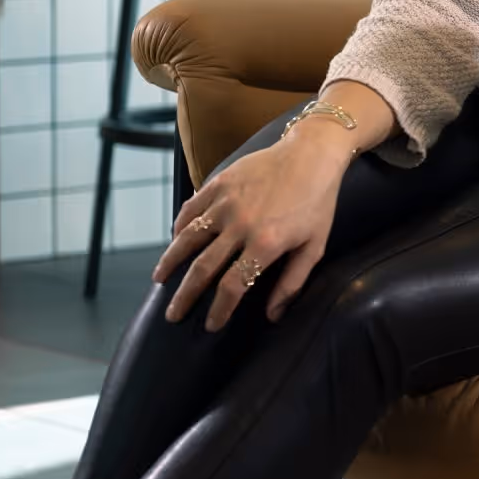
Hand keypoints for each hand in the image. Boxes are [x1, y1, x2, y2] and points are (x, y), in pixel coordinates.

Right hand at [154, 128, 348, 330]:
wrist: (312, 154)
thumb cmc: (318, 203)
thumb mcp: (314, 245)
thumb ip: (292, 282)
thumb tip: (273, 315)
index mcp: (266, 243)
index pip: (233, 286)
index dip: (219, 310)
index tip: (211, 325)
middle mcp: (241, 225)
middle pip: (202, 268)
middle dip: (185, 296)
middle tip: (173, 315)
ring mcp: (226, 202)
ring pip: (187, 238)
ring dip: (170, 262)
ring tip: (160, 280)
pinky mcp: (219, 183)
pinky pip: (191, 210)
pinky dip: (179, 228)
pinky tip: (174, 241)